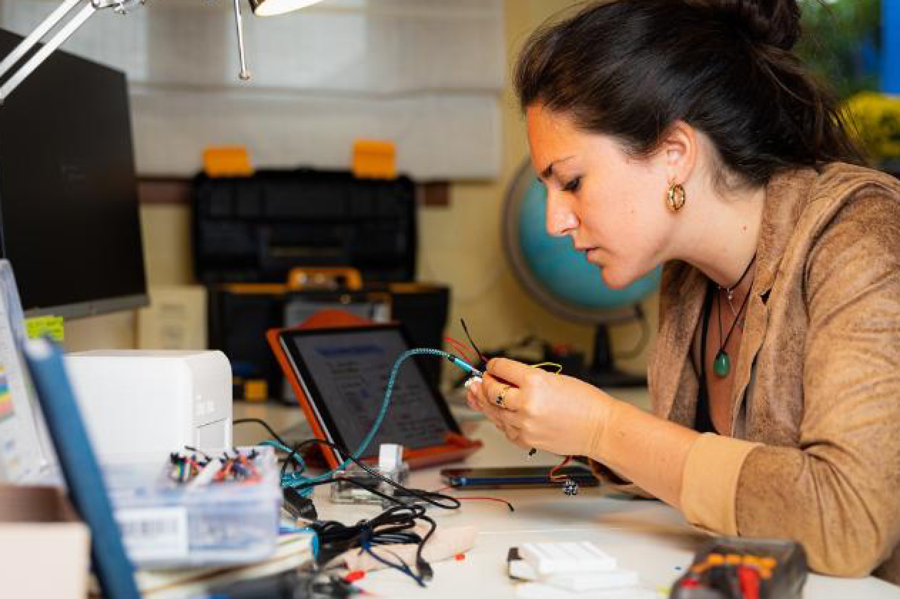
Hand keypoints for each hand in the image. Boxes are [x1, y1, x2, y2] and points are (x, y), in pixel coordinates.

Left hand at [466, 357, 613, 456]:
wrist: (601, 428)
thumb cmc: (586, 403)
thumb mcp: (555, 379)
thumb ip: (527, 378)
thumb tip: (504, 377)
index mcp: (535, 381)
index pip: (501, 368)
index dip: (493, 366)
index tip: (491, 366)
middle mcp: (526, 403)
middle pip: (492, 391)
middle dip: (484, 384)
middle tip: (481, 380)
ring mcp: (525, 424)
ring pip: (494, 411)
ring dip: (486, 403)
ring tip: (480, 396)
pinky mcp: (527, 440)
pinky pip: (505, 429)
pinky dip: (501, 421)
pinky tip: (500, 415)